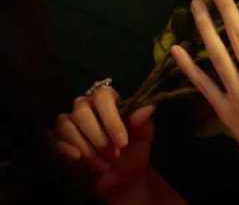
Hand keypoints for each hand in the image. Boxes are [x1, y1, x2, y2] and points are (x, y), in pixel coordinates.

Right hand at [48, 85, 156, 201]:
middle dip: (99, 138)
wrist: (121, 177)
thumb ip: (143, 121)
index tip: (122, 142)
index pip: (103, 97)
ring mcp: (69, 121)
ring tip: (104, 164)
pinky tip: (79, 159)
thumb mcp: (143, 136)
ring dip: (87, 148)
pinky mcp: (57, 139)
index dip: (112, 120)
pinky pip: (55, 139)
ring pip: (67, 126)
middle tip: (114, 156)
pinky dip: (67, 150)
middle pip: (82, 112)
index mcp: (108, 99)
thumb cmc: (133, 150)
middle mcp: (85, 105)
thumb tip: (148, 108)